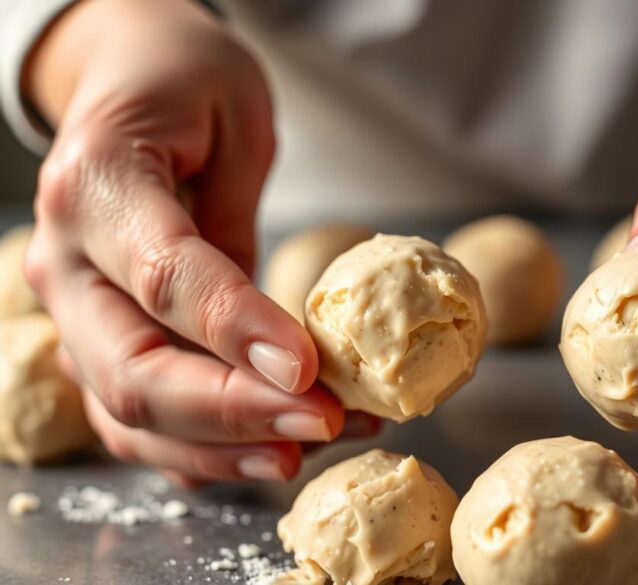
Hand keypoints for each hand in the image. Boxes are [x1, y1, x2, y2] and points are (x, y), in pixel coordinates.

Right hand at [22, 0, 369, 482]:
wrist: (126, 80)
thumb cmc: (186, 86)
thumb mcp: (234, 115)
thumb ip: (239, 218)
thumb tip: (279, 344)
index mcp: (97, 185)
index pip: (163, 277)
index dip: (235, 331)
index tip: (308, 371)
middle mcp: (65, 262)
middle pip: (134, 369)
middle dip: (235, 412)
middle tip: (326, 421)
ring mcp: (73, 312)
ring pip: (129, 413)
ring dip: (227, 447)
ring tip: (318, 445)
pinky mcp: (97, 342)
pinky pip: (136, 420)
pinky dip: (203, 451)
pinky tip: (269, 454)